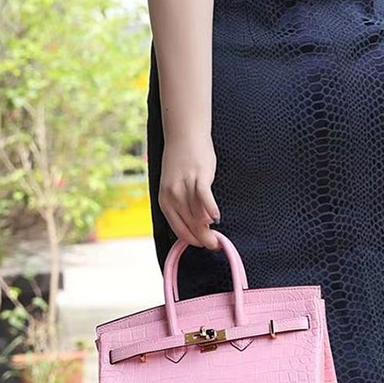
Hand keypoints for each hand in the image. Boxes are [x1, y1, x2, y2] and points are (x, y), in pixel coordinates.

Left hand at [159, 134, 221, 249]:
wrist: (184, 136)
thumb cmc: (181, 162)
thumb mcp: (175, 187)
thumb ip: (183, 205)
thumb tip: (198, 225)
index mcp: (165, 201)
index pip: (179, 229)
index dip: (192, 241)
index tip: (204, 246)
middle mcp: (173, 195)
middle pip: (190, 225)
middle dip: (204, 239)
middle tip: (215, 245)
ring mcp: (185, 186)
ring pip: (198, 215)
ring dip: (208, 228)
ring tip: (218, 236)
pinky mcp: (198, 176)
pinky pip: (205, 198)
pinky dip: (211, 210)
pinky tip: (217, 218)